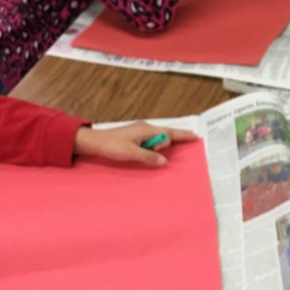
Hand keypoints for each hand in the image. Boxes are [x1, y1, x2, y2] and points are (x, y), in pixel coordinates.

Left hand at [74, 123, 196, 166]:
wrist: (94, 142)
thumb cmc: (112, 146)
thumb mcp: (132, 153)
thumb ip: (149, 157)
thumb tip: (165, 162)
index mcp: (147, 130)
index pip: (170, 132)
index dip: (183, 135)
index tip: (195, 137)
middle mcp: (145, 128)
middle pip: (164, 136)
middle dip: (163, 146)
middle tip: (151, 155)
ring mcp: (140, 131)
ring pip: (156, 139)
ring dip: (155, 149)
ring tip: (142, 155)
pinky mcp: (134, 136)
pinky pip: (149, 141)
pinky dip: (150, 148)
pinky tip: (144, 153)